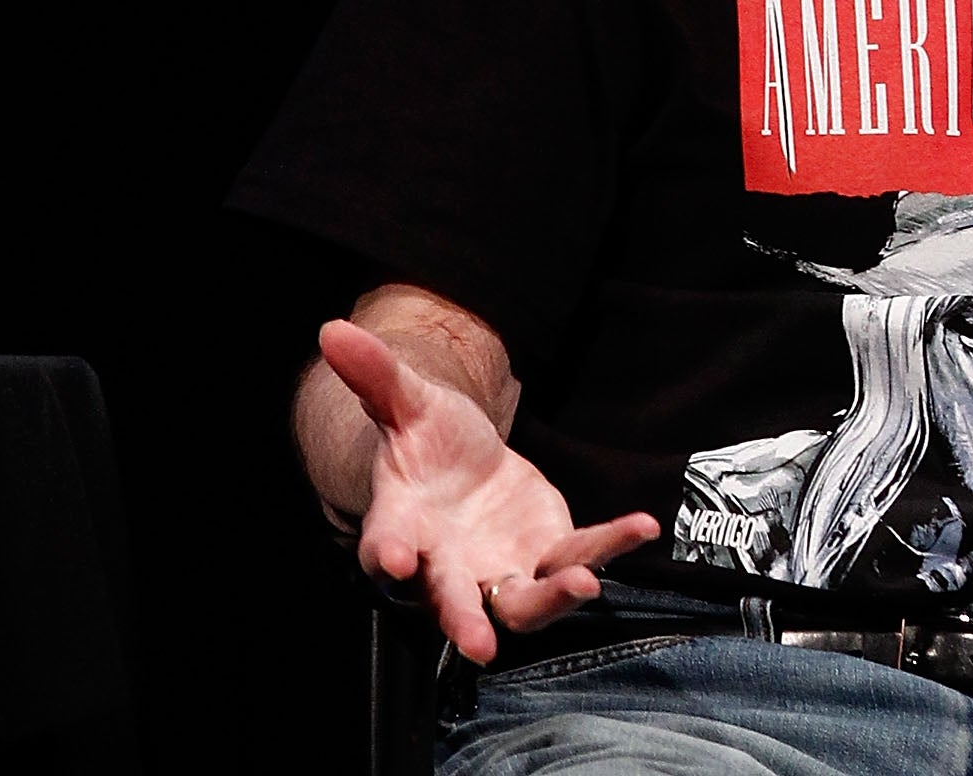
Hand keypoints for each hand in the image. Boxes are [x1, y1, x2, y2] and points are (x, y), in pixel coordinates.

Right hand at [320, 319, 658, 659]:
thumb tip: (331, 330)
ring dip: (552, 598)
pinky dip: (609, 546)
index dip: (387, 556)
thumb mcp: (404, 401)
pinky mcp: (546, 555)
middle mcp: (448, 566)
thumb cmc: (426, 443)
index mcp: (404, 527)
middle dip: (465, 622)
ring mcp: (500, 569)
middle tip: (479, 643)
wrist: (465, 466)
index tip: (394, 562)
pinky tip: (641, 526)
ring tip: (585, 583)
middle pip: (454, 602)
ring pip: (523, 602)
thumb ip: (375, 374)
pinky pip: (579, 557)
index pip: (388, 547)